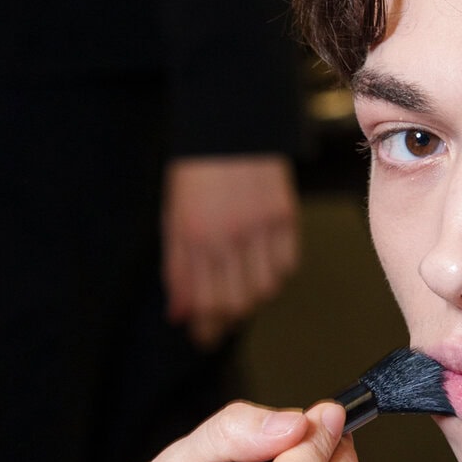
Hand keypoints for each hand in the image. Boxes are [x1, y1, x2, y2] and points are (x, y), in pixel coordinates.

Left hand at [162, 154, 300, 348]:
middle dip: (227, 319)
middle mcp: (229, 235)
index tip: (204, 336)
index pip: (204, 301)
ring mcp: (260, 226)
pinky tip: (262, 266)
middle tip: (221, 319)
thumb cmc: (197, 170)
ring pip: (265, 289)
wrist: (230, 124)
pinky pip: (287, 265)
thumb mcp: (174, 218)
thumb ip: (177, 268)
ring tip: (240, 288)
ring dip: (252, 297)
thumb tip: (179, 313)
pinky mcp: (285, 215)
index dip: (205, 326)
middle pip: (236, 302)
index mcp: (196, 236)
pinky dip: (275, 274)